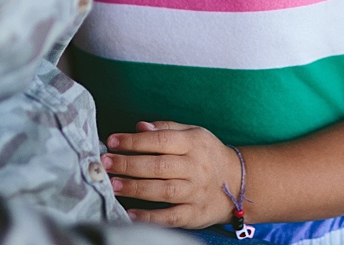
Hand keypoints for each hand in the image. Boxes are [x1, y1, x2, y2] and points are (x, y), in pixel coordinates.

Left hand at [101, 121, 244, 228]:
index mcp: (193, 143)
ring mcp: (195, 191)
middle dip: (128, 164)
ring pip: (163, 190)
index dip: (134, 141)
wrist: (238, 183)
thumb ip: (167, 129)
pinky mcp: (194, 213)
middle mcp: (195, 167)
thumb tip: (140, 127)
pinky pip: (171, 216)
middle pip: (158, 166)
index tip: (113, 141)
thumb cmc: (207, 155)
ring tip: (113, 185)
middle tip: (105, 163)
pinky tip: (131, 214)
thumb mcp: (194, 133)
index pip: (160, 140)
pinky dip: (151, 217)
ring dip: (135, 188)